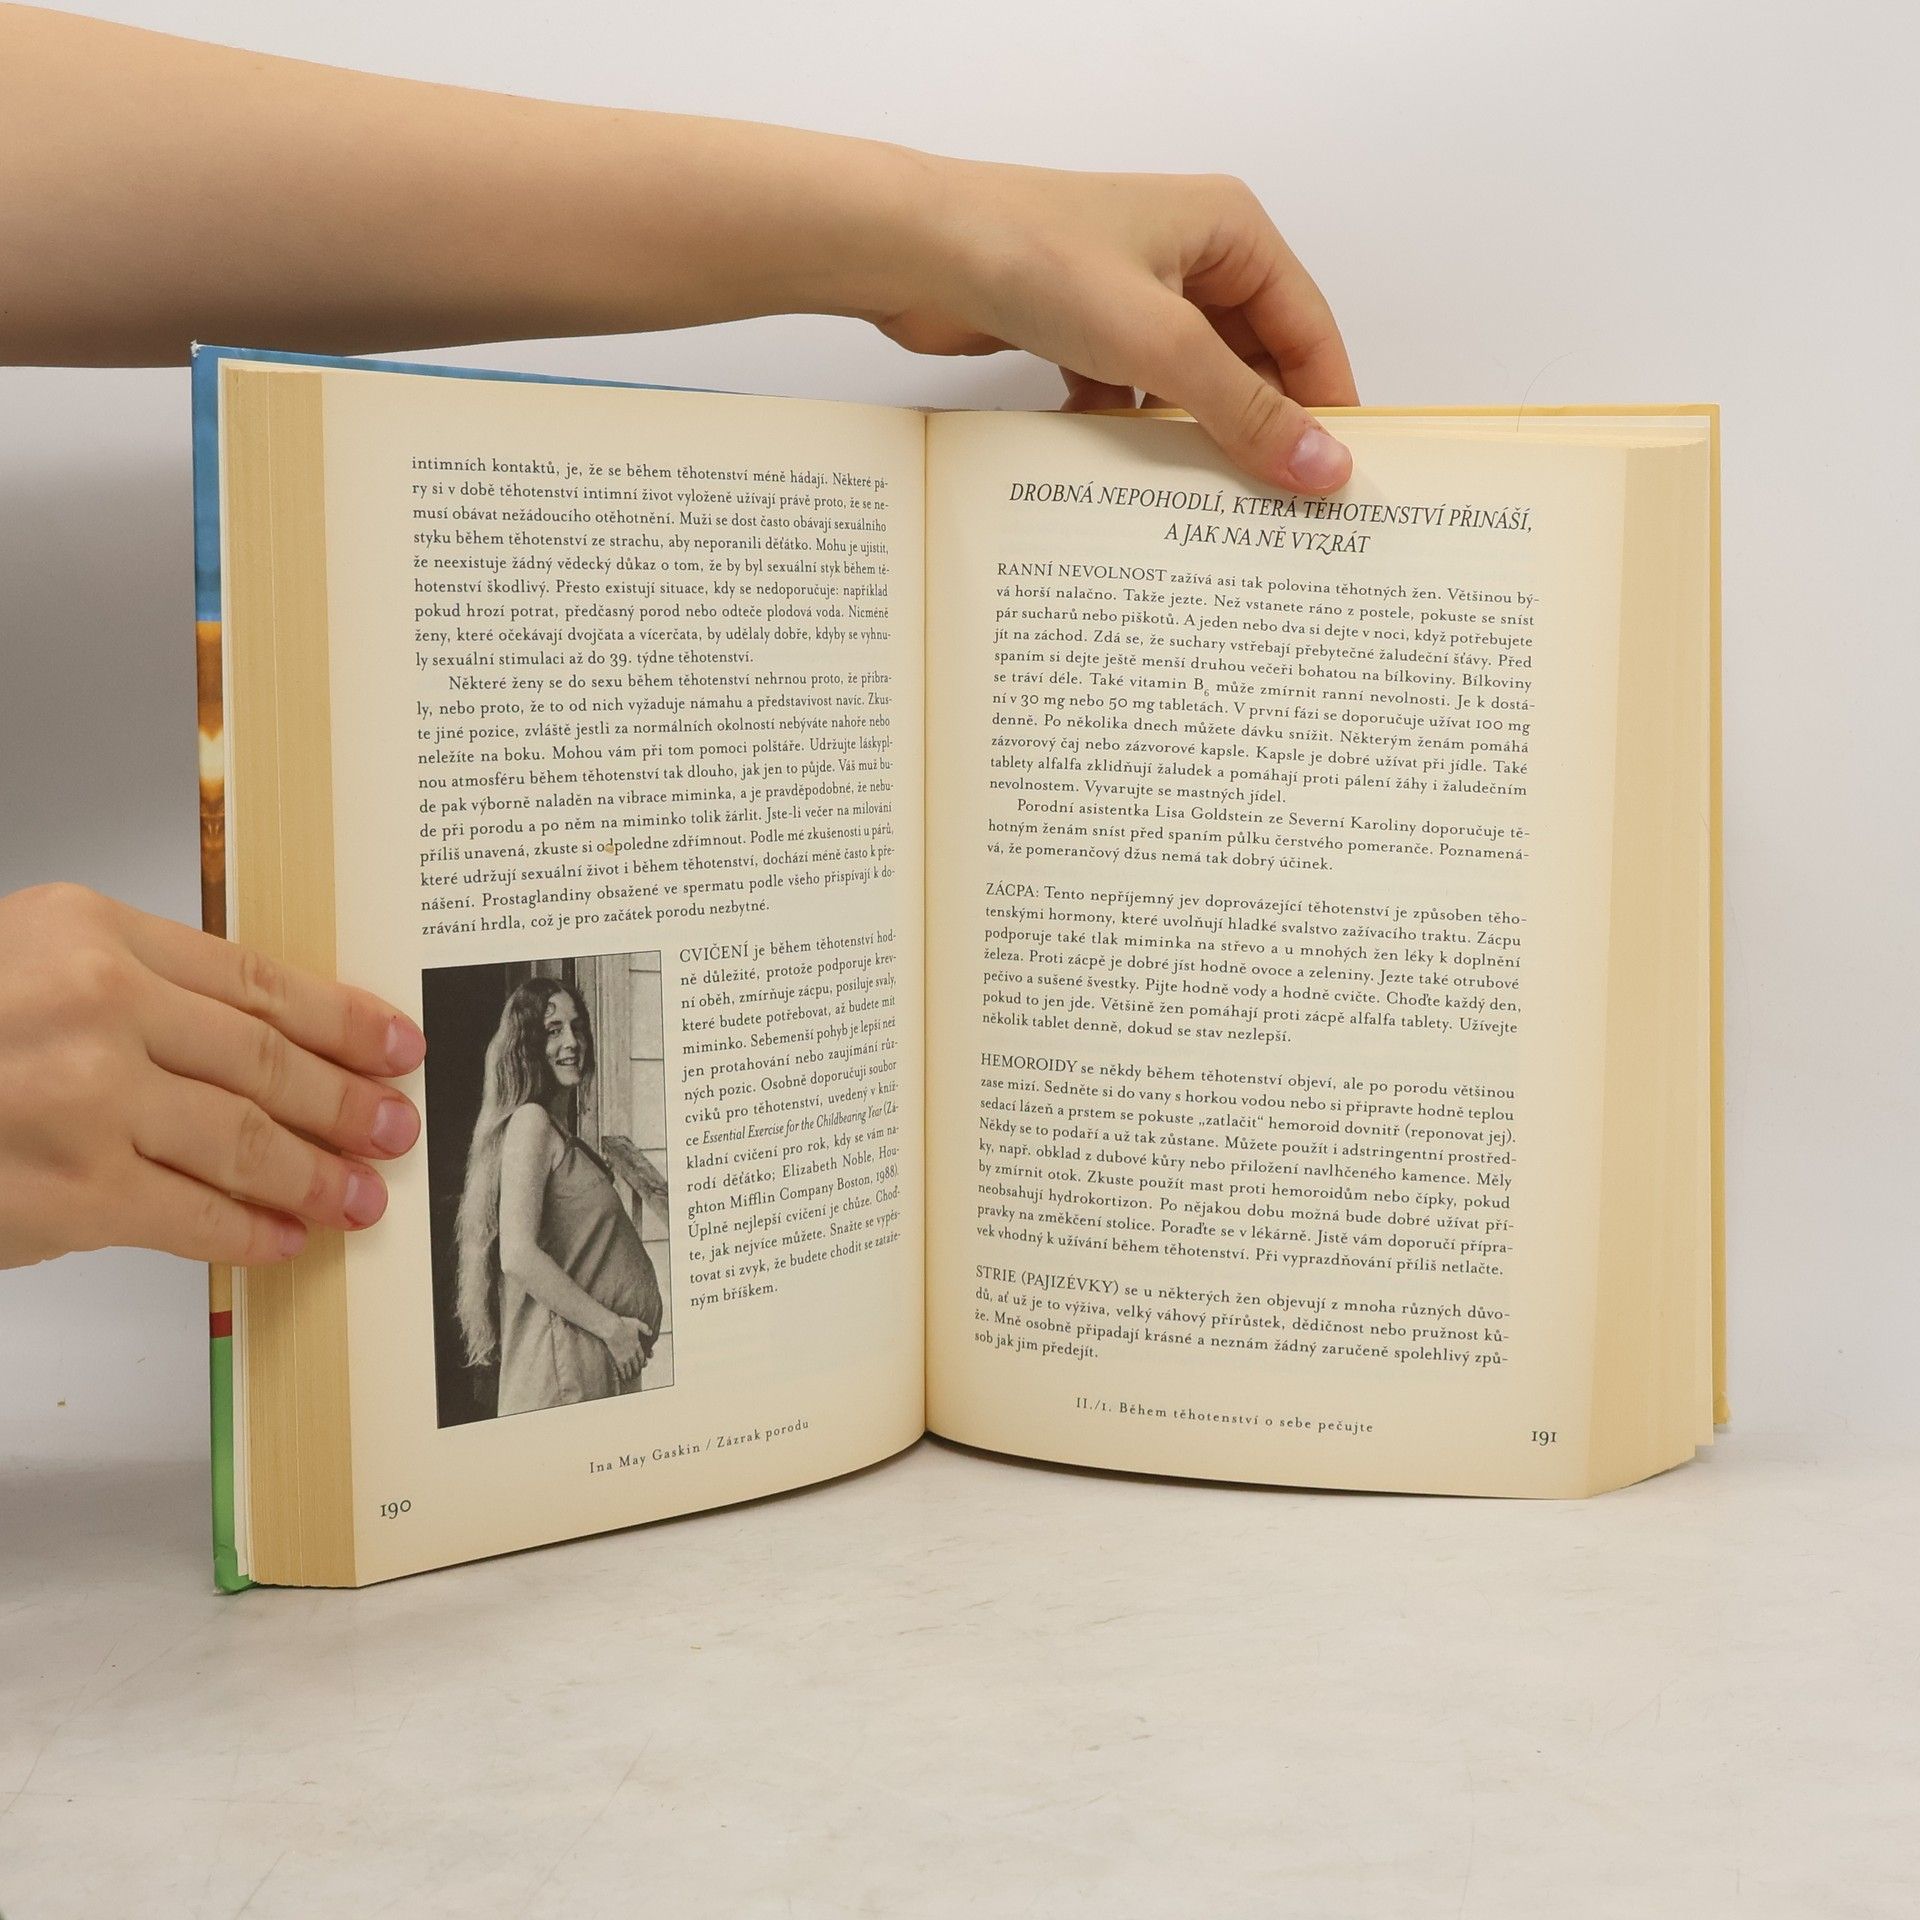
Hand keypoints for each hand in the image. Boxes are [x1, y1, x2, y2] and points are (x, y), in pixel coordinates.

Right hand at [0, 884, 424, 1269]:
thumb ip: (132, 988)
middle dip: (347, 1100)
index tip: (396, 1043)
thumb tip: (255, 1044)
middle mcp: (98, 1008)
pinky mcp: (69, 1193)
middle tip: (396, 1125)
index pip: (256, 980)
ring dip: (316, 1173)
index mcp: (93, 934)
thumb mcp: (26, 960)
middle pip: (266, 1060)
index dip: (342, 1018)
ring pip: (244, 1139)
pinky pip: (191, 1215)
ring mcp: (86, 1103)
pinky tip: (287, 1236)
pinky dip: (251, 1230)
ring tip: (363, 1192)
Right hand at [600, 1315, 651, 1381]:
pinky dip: (623, 1374)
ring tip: (630, 1377)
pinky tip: (623, 1377)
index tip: (644, 1364)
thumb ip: (645, 1328)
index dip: (643, 1361)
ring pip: (630, 1368)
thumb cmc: (623, 1324)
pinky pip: (621, 1369)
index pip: (642, 1356)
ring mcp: (625, 1357)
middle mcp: (632, 1353)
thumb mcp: (637, 1323)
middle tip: (637, 1372)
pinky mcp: (617, 1359)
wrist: (611, 1328)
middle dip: (637, 1369)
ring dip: (631, 1373)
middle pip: (637, 1364)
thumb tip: (651, 1333)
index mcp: (637, 1345)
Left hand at [866, 157, 1357, 492]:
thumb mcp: (1162, 343)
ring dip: (1194, 439)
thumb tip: (1325, 468)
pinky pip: (1132, 394)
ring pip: (1189, 383)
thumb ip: (1245, 412)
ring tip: (1210, 509)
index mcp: (1230, 231)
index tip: (1336, 480)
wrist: (916, 252)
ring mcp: (1133, 294)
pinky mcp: (1084, 329)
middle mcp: (1189, 255)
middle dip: (1258, 429)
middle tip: (1275, 510)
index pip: (1307, 328)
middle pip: (1251, 360)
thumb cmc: (1039, 260)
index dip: (1325, 404)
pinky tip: (1129, 483)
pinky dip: (1132, 434)